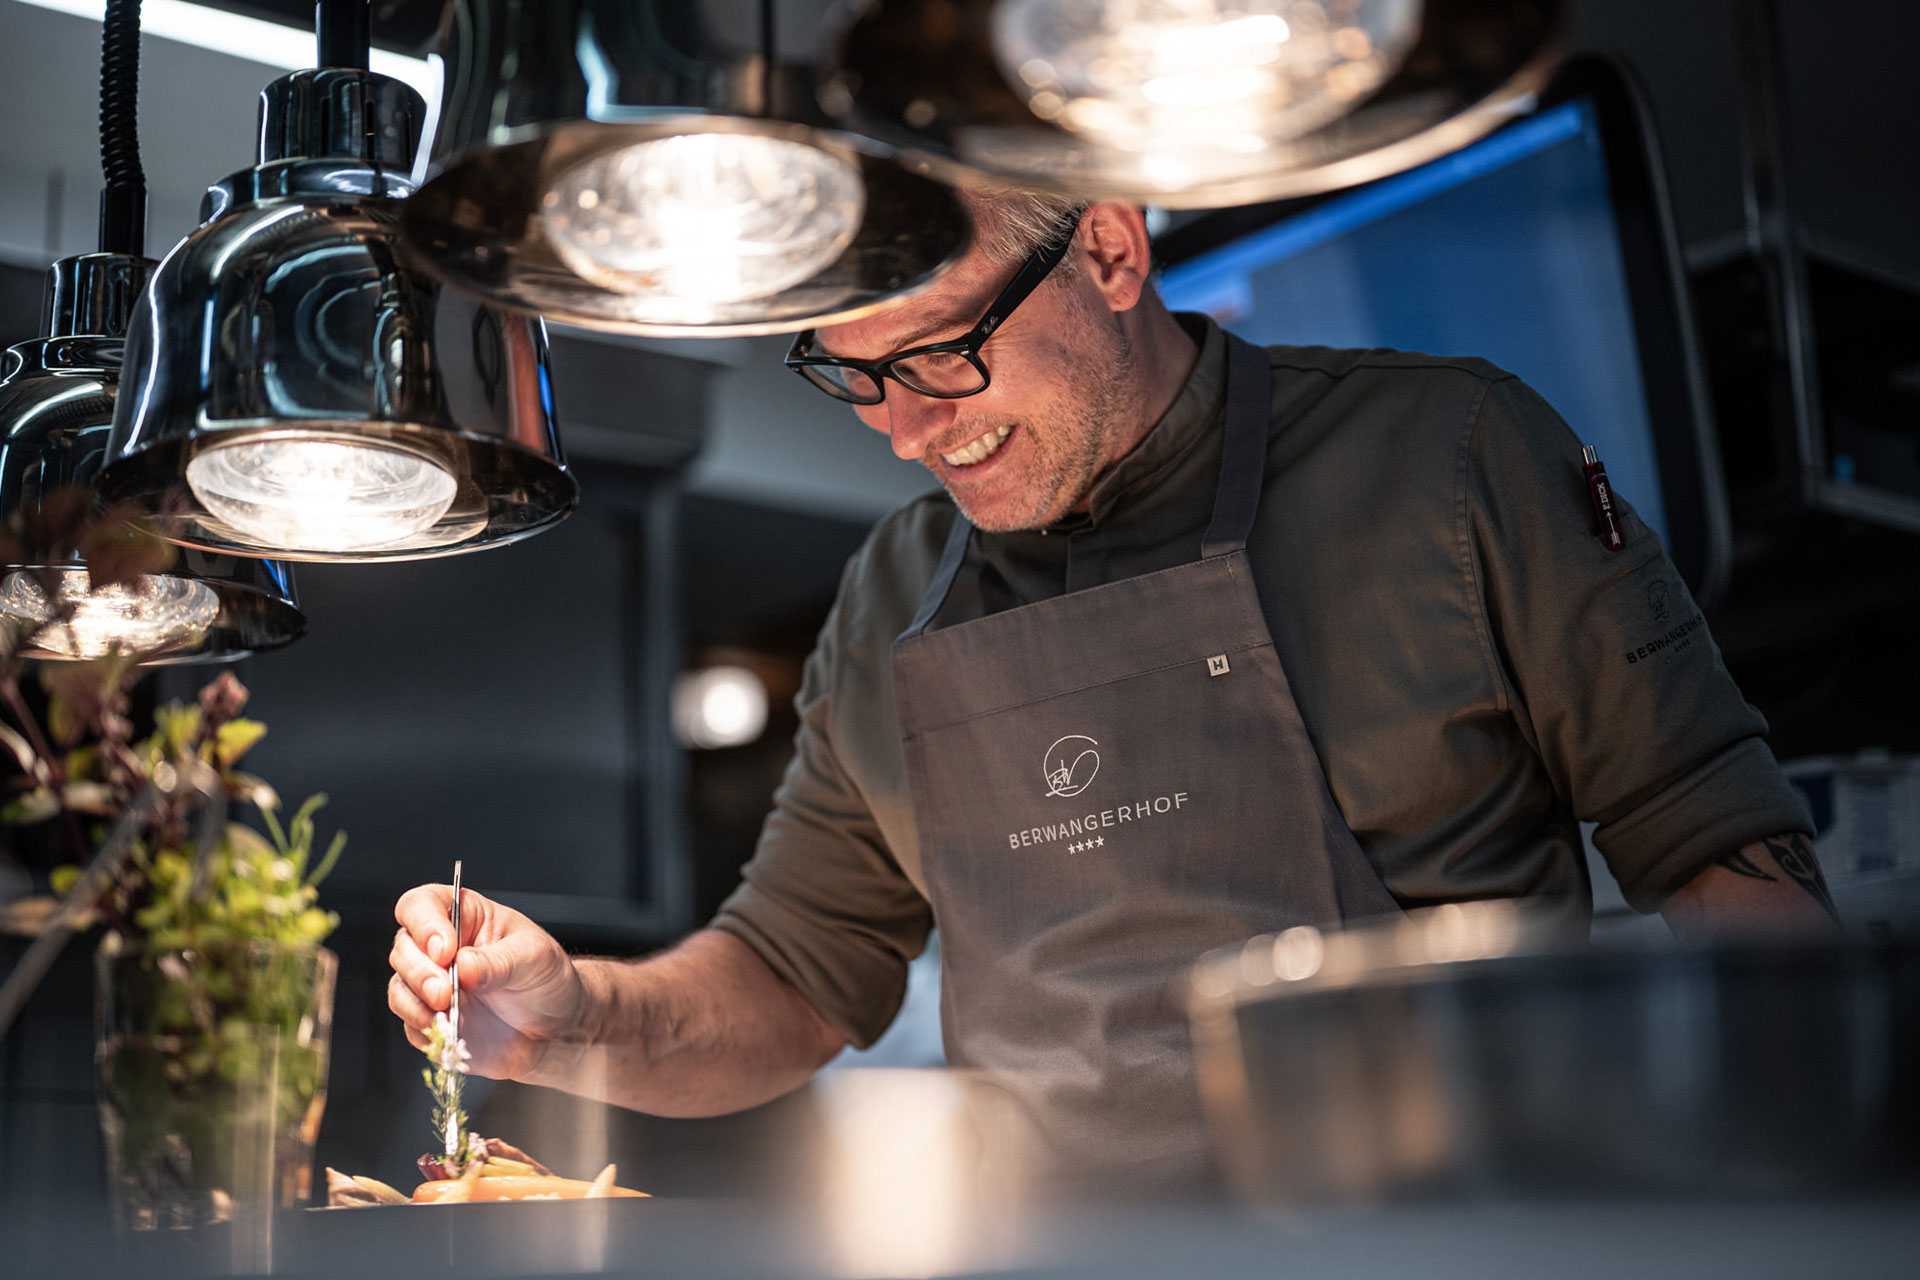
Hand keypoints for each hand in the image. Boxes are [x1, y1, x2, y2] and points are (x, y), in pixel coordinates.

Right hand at [389, 884, 589, 1082]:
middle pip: (403, 948)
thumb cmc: (547, 978)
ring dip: (415, 1003)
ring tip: (447, 1014)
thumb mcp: (535, 958)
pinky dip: (425, 1030)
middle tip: (445, 992)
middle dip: (419, 971)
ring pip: (399, 988)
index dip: (424, 924)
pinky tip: (450, 1033)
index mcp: (463, 917)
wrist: (557, 1028)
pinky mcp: (431, 1022)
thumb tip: (463, 966)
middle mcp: (439, 949)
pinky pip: (410, 1025)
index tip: (446, 951)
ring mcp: (431, 986)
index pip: (421, 905)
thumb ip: (499, 961)